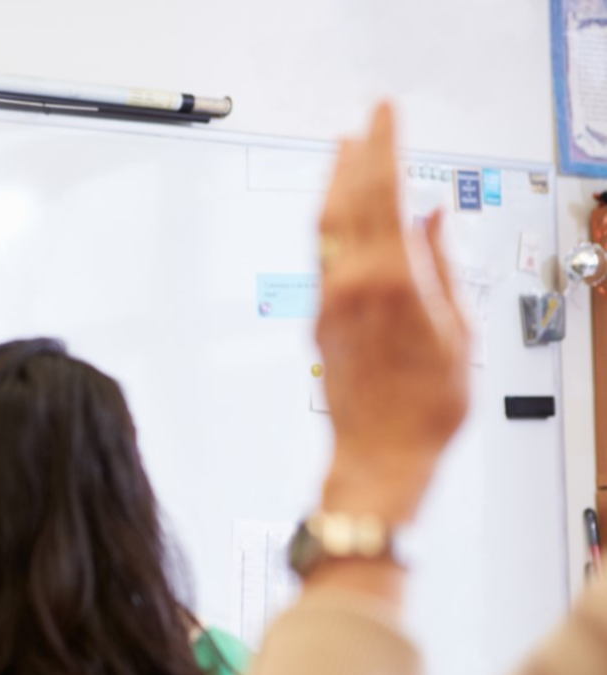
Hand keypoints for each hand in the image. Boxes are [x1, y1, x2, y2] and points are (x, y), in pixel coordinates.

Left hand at [316, 103, 469, 524]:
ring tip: (344, 152)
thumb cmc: (425, 409)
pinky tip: (339, 213)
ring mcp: (329, 302)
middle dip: (357, 154)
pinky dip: (331, 222)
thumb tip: (436, 218)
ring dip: (335, 184)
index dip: (384, 147)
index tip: (385, 115)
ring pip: (325, 227)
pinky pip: (322, 255)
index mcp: (392, 281)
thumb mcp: (458, 331)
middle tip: (366, 122)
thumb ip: (443, 265)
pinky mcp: (319, 319)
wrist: (379, 456)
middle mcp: (351, 285)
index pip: (384, 194)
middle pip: (347, 201)